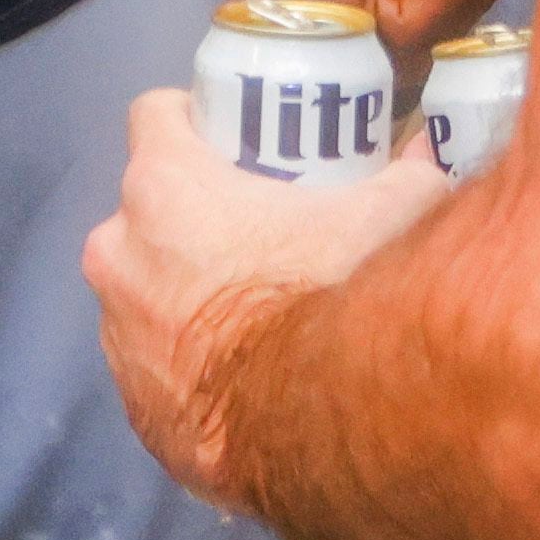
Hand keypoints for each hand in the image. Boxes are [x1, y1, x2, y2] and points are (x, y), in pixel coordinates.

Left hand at [85, 85, 444, 502]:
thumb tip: (422, 159)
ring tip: (253, 310)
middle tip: (257, 228)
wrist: (315, 425)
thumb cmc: (333, 295)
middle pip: (144, 210)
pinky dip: (187, 364)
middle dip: (190, 216)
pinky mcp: (132, 406)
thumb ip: (405, 176)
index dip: (193, 120)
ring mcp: (116, 336)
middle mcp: (120, 255)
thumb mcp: (390, 214)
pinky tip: (243, 375)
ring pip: (143, 290)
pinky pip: (154, 365)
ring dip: (182, 292)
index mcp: (164, 188)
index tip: (233, 138)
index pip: (154, 114)